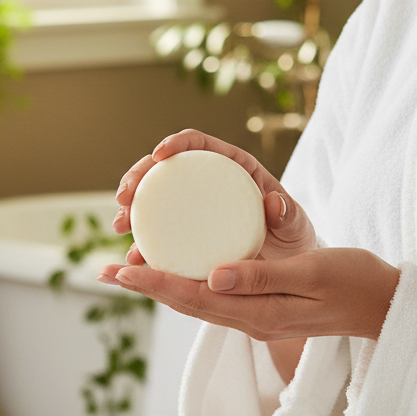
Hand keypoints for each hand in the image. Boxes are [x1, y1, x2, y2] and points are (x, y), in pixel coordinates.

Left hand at [97, 247, 400, 343]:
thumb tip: (211, 276)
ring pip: (196, 302)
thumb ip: (263, 278)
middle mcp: (250, 319)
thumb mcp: (312, 274)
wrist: (385, 305)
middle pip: (186, 303)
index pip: (194, 298)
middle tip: (105, 269)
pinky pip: (214, 297)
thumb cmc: (356, 283)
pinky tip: (176, 270)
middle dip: (145, 286)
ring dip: (160, 286)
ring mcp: (256, 316)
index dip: (155, 283)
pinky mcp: (262, 308)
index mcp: (259, 313)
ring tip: (127, 270)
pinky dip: (187, 283)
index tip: (121, 269)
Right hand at [111, 129, 316, 266]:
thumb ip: (288, 214)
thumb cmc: (292, 239)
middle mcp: (208, 186)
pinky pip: (158, 236)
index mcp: (233, 170)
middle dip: (138, 178)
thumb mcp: (296, 226)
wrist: (288, 272)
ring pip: (154, 201)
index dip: (177, 143)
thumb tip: (274, 202)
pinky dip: (142, 245)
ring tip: (120, 226)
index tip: (160, 155)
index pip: (200, 145)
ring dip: (131, 210)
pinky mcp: (184, 238)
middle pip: (166, 171)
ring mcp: (192, 212)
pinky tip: (133, 258)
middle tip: (124, 198)